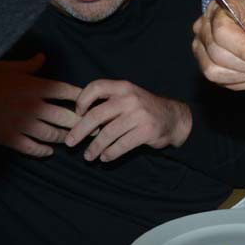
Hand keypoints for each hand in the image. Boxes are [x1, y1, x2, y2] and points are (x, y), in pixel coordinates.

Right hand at [0, 54, 83, 156]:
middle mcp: (33, 105)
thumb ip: (29, 65)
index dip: (82, 98)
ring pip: (53, 134)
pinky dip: (44, 151)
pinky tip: (49, 151)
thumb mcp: (7, 67)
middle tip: (92, 128)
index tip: (90, 103)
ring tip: (72, 140)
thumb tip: (43, 56)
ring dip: (65, 138)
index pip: (68, 92)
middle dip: (82, 123)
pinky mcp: (9, 138)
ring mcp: (22, 123)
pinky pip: (33, 148)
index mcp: (35, 86)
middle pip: (67, 116)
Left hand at [64, 80, 192, 162]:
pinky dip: (110, 153)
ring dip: (94, 148)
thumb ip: (108, 102)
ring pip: (107, 134)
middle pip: (96, 115)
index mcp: (123, 87)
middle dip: (79, 131)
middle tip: (70, 142)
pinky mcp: (147, 131)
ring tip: (88, 156)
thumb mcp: (128, 97)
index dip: (82, 100)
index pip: (96, 87)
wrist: (174, 117)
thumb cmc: (144, 109)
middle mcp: (130, 98)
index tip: (77, 114)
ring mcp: (139, 115)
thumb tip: (78, 119)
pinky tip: (105, 157)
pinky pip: (121, 145)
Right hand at [191, 0, 244, 90]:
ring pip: (214, 72)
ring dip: (242, 76)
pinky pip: (220, 81)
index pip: (222, 32)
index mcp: (216, 11)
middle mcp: (202, 30)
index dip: (244, 49)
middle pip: (217, 55)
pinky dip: (241, 83)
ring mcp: (201, 49)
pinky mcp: (205, 65)